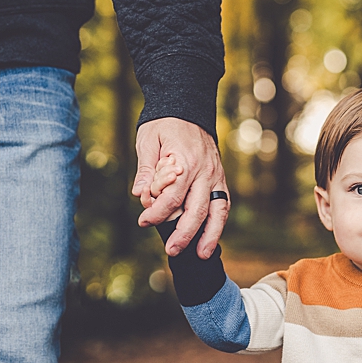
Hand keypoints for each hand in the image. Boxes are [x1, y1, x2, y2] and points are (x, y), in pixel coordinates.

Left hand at [131, 118, 229, 258]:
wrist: (187, 107)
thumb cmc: (163, 124)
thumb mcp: (148, 140)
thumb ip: (146, 169)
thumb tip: (139, 194)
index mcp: (185, 161)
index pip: (172, 196)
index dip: (157, 212)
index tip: (143, 221)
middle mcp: (205, 170)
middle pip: (197, 208)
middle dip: (184, 233)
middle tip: (171, 250)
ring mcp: (216, 175)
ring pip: (217, 210)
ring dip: (210, 235)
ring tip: (201, 255)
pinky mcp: (220, 178)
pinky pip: (222, 203)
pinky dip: (218, 223)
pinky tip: (209, 240)